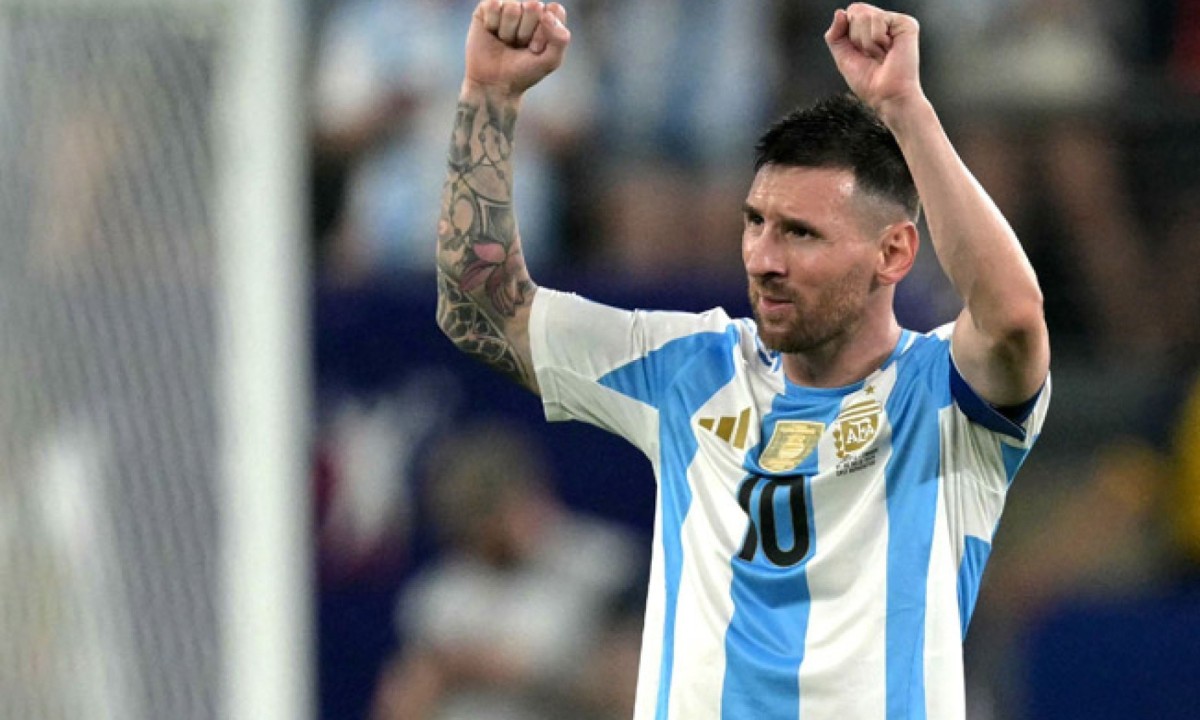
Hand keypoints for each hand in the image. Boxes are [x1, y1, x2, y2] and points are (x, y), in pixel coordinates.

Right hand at [464, 0, 570, 97]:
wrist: (494, 84)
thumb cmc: (523, 72)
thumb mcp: (550, 61)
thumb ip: (560, 39)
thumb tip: (546, 14)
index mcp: (548, 19)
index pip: (554, 10)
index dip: (546, 32)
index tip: (536, 49)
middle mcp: (529, 9)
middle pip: (534, 5)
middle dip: (526, 32)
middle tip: (520, 46)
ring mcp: (509, 7)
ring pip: (512, 7)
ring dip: (508, 31)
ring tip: (506, 42)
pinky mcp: (488, 8)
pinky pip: (493, 4)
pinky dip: (492, 24)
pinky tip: (492, 33)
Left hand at [824, 4, 922, 120]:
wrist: (886, 96)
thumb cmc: (869, 82)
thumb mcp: (843, 56)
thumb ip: (835, 34)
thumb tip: (840, 13)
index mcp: (870, 29)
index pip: (850, 13)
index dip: (848, 35)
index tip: (861, 53)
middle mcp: (884, 23)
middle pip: (856, 10)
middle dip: (856, 38)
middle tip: (872, 55)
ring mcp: (895, 22)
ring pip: (865, 15)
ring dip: (867, 42)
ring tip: (880, 54)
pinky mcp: (906, 23)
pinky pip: (878, 19)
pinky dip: (877, 40)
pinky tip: (889, 50)